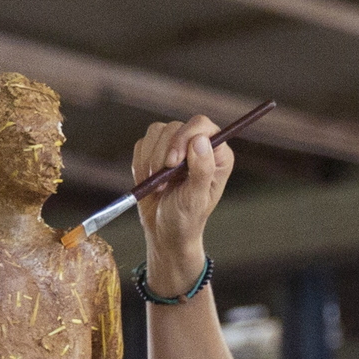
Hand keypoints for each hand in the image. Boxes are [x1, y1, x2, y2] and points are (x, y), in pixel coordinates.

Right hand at [132, 117, 234, 297]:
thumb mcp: (196, 198)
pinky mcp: (156, 151)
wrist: (165, 232)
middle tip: (162, 182)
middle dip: (163, 154)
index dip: (183, 137)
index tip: (171, 162)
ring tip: (157, 185)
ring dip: (150, 160)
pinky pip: (142, 144)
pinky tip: (148, 181)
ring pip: (156, 132)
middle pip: (175, 127)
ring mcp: (176, 147)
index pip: (202, 125)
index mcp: (217, 155)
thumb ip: (202, 169)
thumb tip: (201, 140)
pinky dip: (140, 163)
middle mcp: (199, 147)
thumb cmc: (186, 219)